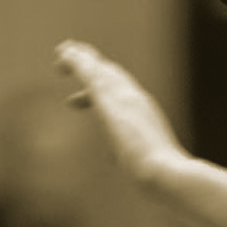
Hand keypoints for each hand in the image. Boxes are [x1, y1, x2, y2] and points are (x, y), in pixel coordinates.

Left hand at [55, 40, 190, 187]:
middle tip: (73, 55)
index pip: (121, 96)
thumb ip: (137, 161)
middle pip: (111, 75)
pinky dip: (75, 63)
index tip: (72, 102)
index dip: (97, 95)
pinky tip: (62, 58)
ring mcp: (123, 97)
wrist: (164, 171)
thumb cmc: (161, 176)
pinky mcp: (108, 98)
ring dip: (80, 58)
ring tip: (62, 50)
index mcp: (144, 115)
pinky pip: (89, 73)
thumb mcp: (145, 165)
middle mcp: (135, 99)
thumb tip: (134, 169)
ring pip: (98, 69)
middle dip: (93, 65)